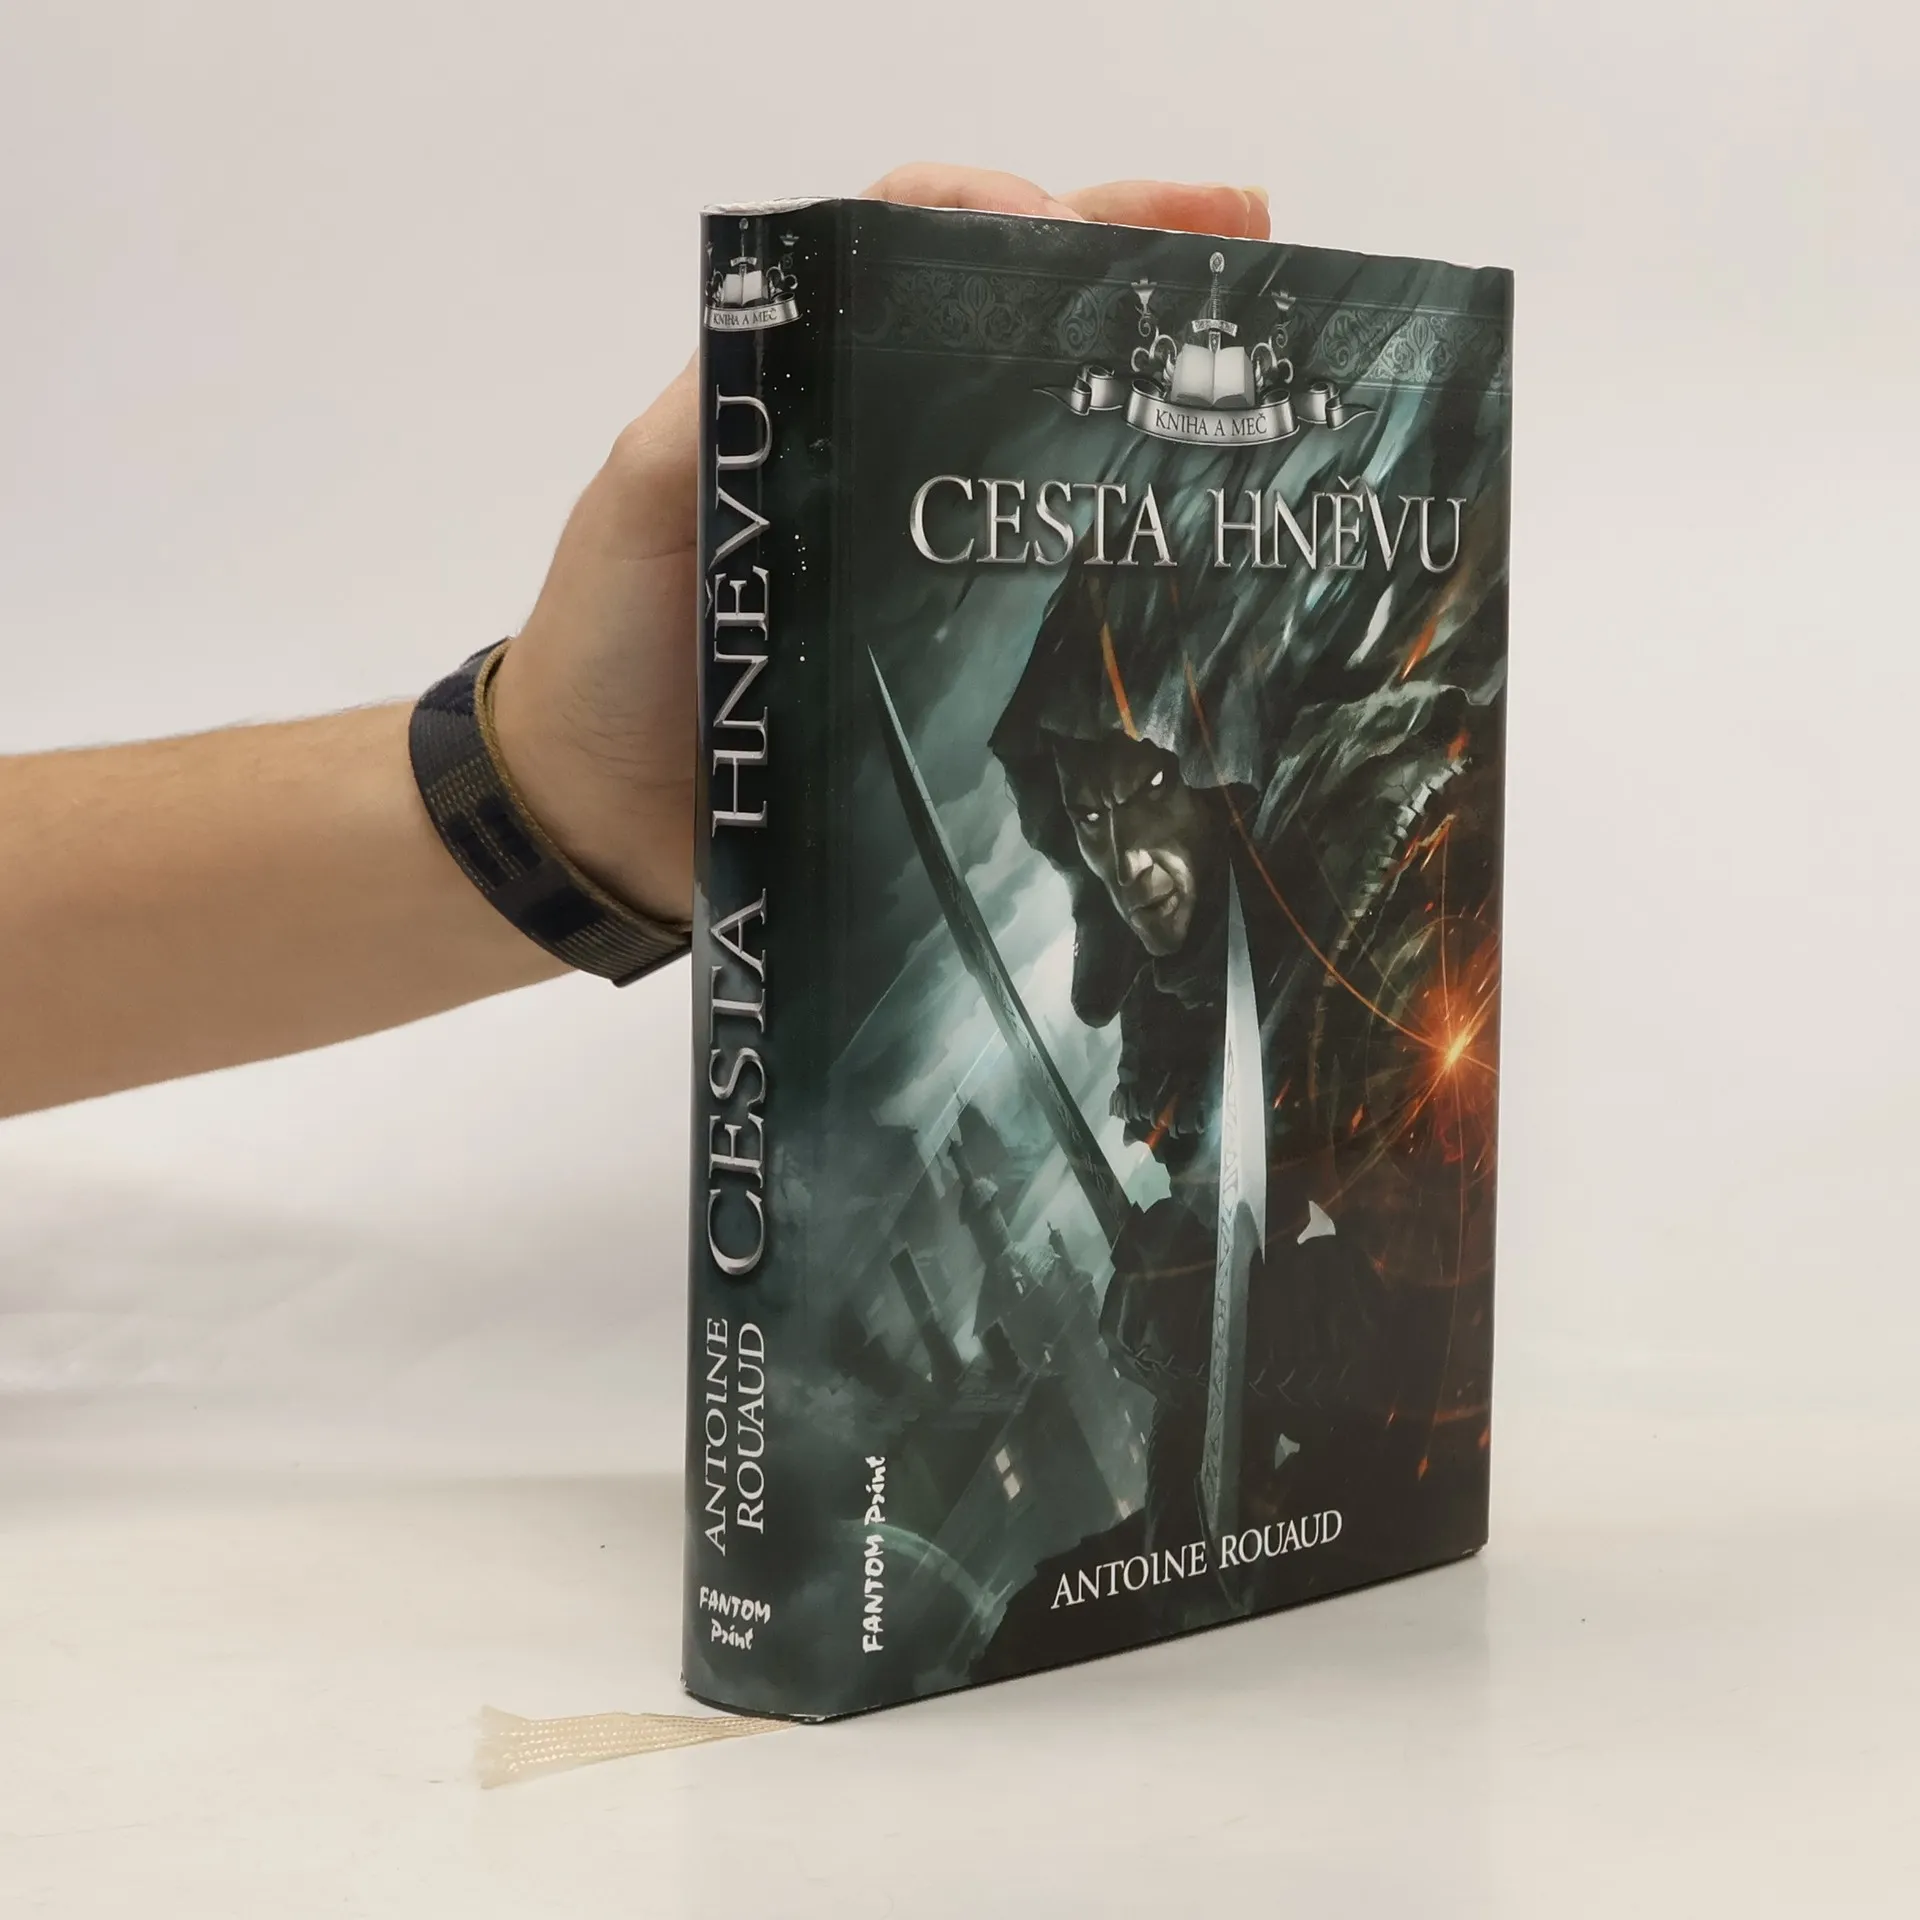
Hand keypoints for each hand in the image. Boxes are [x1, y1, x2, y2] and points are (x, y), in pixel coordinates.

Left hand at [488, 165, 1270, 924]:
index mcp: (804, 388)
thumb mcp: (642, 501)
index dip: (998, 215)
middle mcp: (880, 450)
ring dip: (1155, 381)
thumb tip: (826, 324)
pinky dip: (1131, 530)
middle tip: (1246, 242)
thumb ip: (712, 411)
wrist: (600, 818)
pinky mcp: (955, 650)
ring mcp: (927, 547)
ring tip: (1263, 345)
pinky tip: (1209, 514)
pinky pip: (1051, 571)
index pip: (910, 252)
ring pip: (1051, 436)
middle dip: (1129, 261)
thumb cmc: (603, 649)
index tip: (1073, 225)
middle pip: (1012, 324)